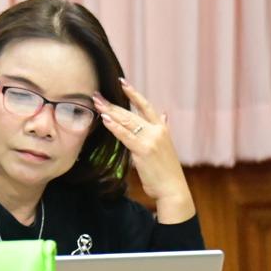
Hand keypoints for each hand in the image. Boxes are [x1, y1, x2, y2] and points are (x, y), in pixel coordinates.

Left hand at [93, 79, 195, 222]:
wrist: (173, 188)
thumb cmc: (166, 170)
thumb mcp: (166, 146)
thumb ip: (162, 129)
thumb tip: (163, 115)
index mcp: (162, 129)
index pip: (146, 106)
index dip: (134, 93)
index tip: (122, 82)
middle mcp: (157, 131)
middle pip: (131, 113)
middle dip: (113, 103)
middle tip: (97, 94)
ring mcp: (151, 139)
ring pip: (127, 121)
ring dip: (109, 111)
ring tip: (96, 103)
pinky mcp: (144, 150)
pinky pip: (125, 135)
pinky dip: (114, 127)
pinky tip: (104, 119)